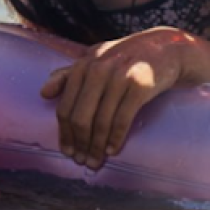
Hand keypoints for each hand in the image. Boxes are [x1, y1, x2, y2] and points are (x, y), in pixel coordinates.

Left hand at [40, 28, 193, 168]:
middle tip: (82, 162)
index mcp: (83, 65)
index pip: (65, 107)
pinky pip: (122, 119)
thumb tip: (43, 93)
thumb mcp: (96, 59)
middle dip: (79, 144)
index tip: (68, 151)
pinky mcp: (140, 85)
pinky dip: (115, 138)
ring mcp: (120, 76)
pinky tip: (112, 150)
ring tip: (96, 162)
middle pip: (80, 117)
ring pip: (100, 121)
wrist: (167, 48)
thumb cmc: (127, 57)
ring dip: (96, 147)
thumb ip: (68, 74)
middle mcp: (98, 69)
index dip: (64, 134)